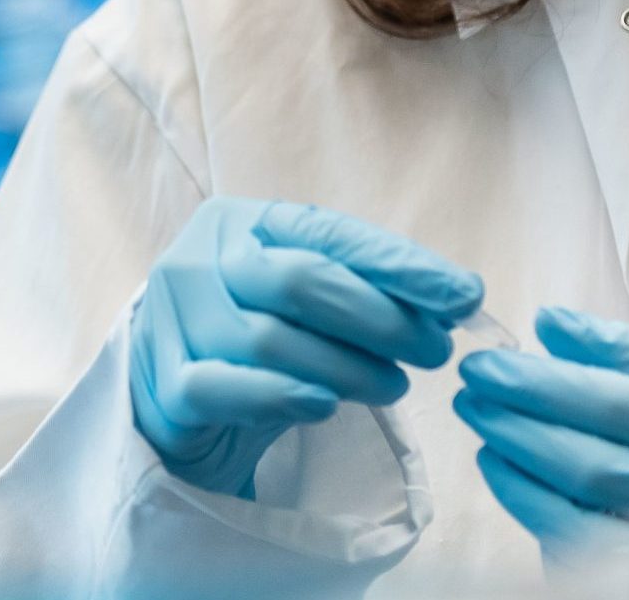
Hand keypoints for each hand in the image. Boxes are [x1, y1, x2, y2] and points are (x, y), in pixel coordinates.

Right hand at [129, 198, 482, 497]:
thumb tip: (459, 297)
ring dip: (347, 368)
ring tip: (394, 386)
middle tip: (435, 351)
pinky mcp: (164, 381)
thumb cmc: (255, 337)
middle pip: (301, 281)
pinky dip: (280, 396)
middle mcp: (199, 258)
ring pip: (269, 340)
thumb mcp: (307, 299)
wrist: (179, 396)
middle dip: (382, 319)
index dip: (400, 264)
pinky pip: (223, 386)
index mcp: (239, 222)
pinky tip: (324, 406)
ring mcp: (173, 318)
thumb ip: (365, 288)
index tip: (464, 295)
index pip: (329, 233)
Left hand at [454, 307, 628, 555]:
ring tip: (485, 432)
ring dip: (521, 473)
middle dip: (519, 425)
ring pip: (585, 519)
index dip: (542, 384)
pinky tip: (514, 478)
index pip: (618, 405)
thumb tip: (549, 324)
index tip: (488, 362)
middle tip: (472, 391)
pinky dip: (542, 517)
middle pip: (594, 464)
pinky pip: (590, 554)